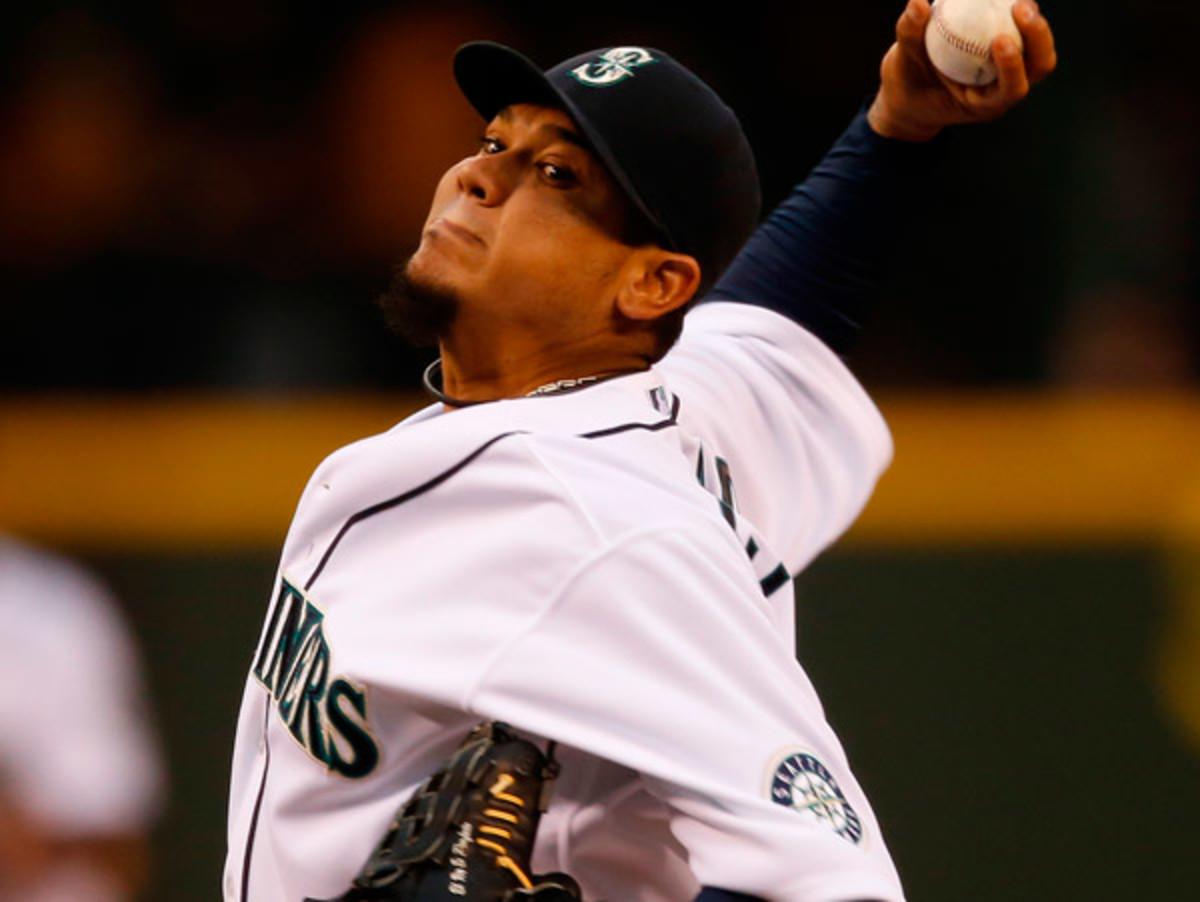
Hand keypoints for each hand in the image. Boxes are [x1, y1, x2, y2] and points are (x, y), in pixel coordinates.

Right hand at [867, 0, 1056, 140]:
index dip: (1013, 65)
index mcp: (986, 105)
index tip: (999, 39)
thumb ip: (911, 33)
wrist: (914, 92)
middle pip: (1040, 66)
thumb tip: (917, 2)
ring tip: (1019, 0)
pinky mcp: (1013, 53)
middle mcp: (1006, 89)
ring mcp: (1014, 71)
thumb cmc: (909, 82)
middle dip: (1038, 36)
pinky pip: (1025, 33)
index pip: (1011, 89)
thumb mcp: (903, 62)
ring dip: (1036, 23)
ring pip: (1040, 49)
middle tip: (1020, 7)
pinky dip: (1019, 14)